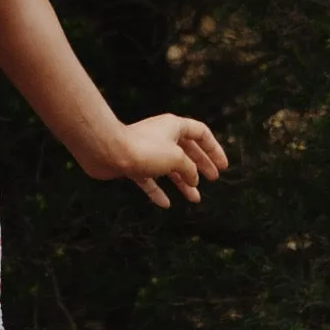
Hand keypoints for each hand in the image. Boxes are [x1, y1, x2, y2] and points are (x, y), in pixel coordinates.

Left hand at [110, 114, 228, 208]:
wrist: (107, 151)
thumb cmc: (144, 150)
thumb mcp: (177, 158)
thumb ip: (190, 169)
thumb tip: (192, 179)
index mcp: (174, 126)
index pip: (201, 133)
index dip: (214, 149)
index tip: (223, 166)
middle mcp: (161, 135)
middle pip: (187, 150)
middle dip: (201, 165)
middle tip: (213, 179)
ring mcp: (146, 150)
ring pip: (169, 167)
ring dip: (183, 182)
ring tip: (195, 199)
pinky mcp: (132, 164)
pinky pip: (149, 179)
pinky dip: (158, 190)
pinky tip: (165, 204)